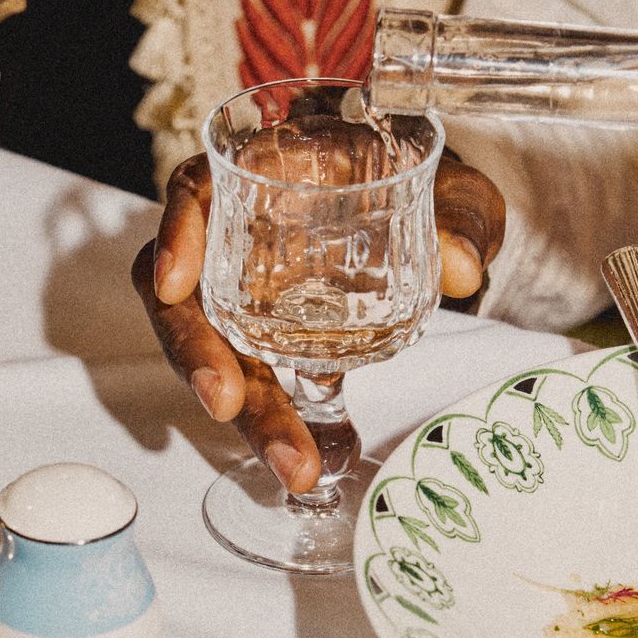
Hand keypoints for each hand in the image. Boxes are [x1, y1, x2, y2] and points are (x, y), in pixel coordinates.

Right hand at [132, 149, 505, 492]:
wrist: (430, 212)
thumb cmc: (424, 182)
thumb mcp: (452, 188)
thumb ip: (458, 216)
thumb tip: (463, 266)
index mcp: (265, 176)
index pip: (192, 194)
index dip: (176, 237)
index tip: (174, 285)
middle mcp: (237, 237)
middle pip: (187, 297)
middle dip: (200, 358)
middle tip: (228, 406)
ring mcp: (246, 293)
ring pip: (215, 351)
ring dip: (246, 408)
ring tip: (291, 461)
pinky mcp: (268, 338)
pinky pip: (252, 378)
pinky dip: (273, 419)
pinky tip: (307, 457)